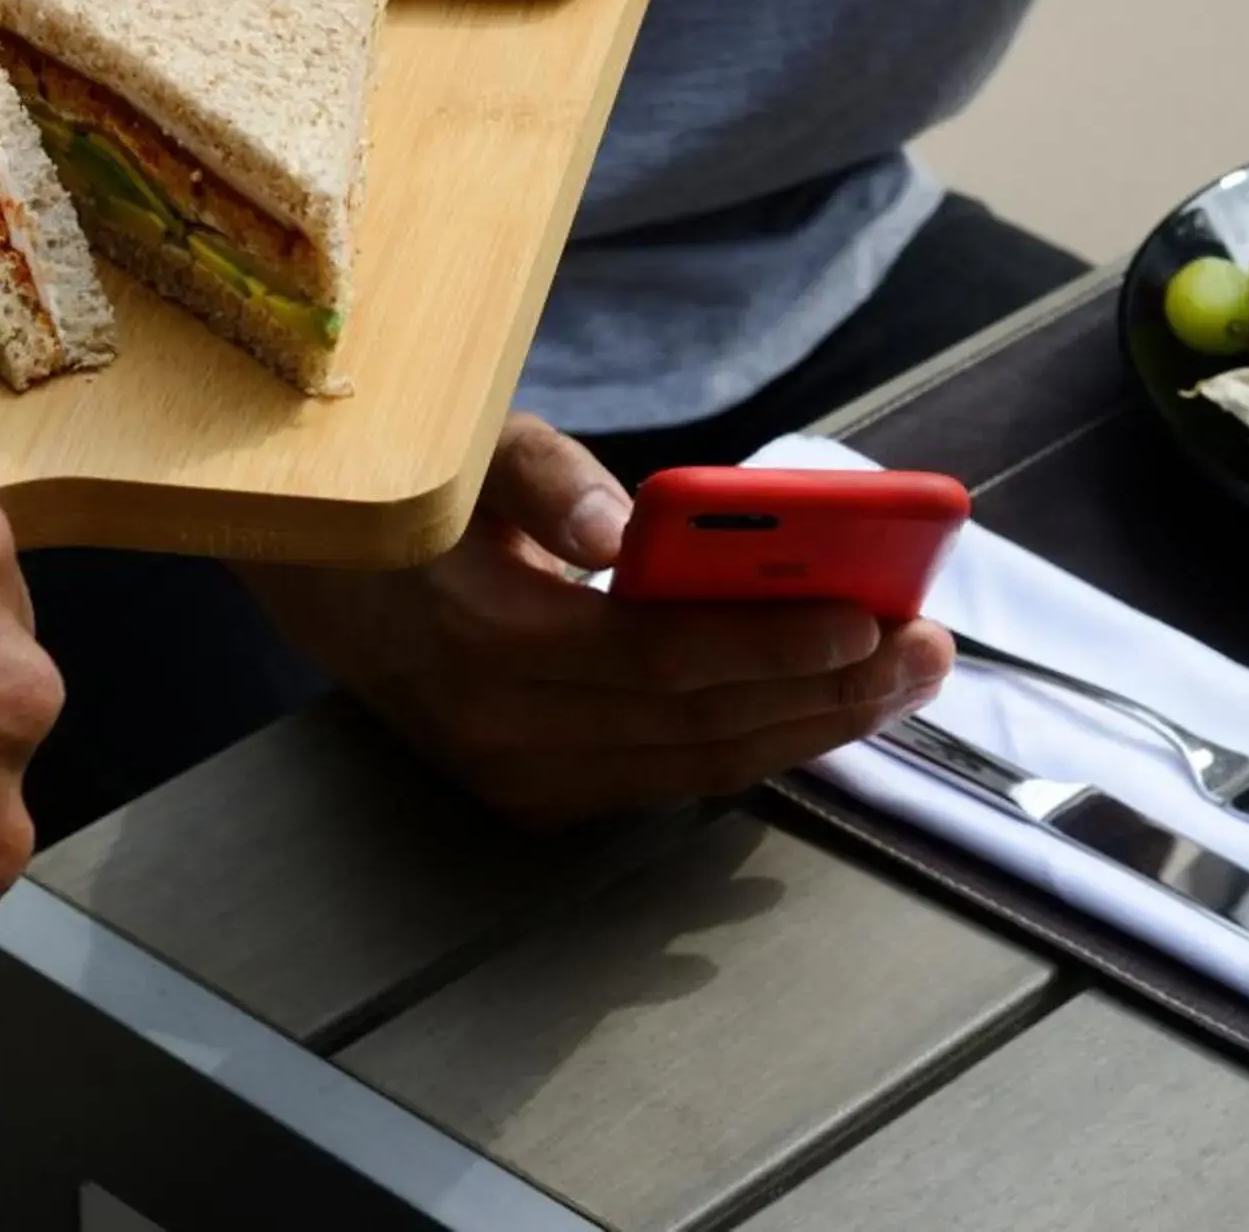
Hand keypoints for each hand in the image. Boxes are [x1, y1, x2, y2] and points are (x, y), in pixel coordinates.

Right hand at [238, 417, 951, 824]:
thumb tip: (621, 526)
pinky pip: (666, 783)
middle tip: (927, 651)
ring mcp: (515, 778)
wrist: (321, 581)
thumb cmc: (425, 496)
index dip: (772, 644)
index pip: (659, 656)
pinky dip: (753, 747)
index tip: (870, 617)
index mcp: (488, 635)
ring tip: (899, 680)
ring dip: (809, 730)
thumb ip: (550, 477)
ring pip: (694, 771)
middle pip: (697, 729)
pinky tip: (821, 709)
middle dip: (827, 695)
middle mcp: (502, 728)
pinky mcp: (530, 799)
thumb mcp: (477, 449)